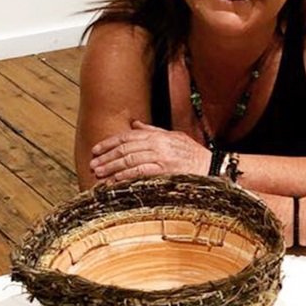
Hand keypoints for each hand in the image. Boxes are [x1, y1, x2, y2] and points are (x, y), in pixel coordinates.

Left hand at [90, 121, 210, 182]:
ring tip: (99, 173)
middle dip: (107, 156)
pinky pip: (139, 172)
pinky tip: (114, 181)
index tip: (96, 149)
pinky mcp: (164, 171)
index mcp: (159, 135)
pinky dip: (124, 177)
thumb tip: (134, 124)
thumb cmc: (194, 155)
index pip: (128, 136)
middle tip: (93, 163)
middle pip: (125, 148)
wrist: (212, 168)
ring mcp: (161, 157)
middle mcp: (158, 143)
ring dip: (111, 167)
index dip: (110, 142)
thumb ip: (153, 130)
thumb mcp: (174, 137)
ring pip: (129, 160)